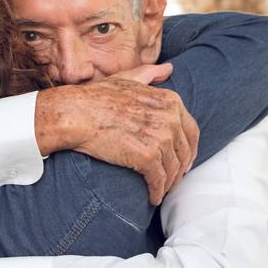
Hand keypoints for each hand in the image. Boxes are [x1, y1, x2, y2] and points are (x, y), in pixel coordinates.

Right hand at [35, 63, 198, 203]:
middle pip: (185, 152)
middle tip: (172, 179)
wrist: (76, 114)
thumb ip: (151, 74)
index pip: (191, 131)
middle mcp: (170, 119)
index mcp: (170, 101)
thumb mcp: (127, 78)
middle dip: (180, 169)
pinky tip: (152, 197)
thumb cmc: (96, 97)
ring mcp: (160, 138)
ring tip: (161, 190)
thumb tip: (169, 69)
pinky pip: (159, 181)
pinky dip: (157, 192)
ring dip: (168, 183)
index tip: (182, 159)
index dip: (188, 149)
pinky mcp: (147, 158)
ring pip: (173, 169)